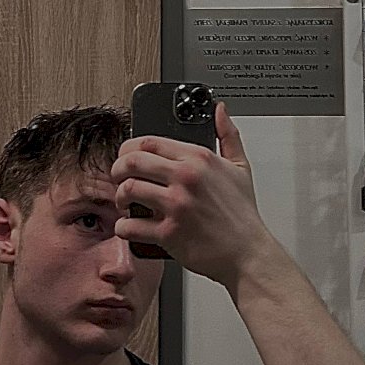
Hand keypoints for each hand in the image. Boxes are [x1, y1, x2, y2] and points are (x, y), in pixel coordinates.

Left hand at [110, 101, 270, 283]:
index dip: (129, 149)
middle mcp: (186, 178)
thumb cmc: (242, 215)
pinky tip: (129, 227)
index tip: (126, 158)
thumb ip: (228, 136)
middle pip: (131, 161)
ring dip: (119, 198)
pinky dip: (124, 227)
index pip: (149, 142)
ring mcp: (176, 205)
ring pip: (127, 190)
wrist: (247, 253)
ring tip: (124, 204)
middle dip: (117, 170)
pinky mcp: (169, 233)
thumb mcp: (240, 168)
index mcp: (198, 158)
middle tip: (119, 180)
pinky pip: (131, 226)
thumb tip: (220, 111)